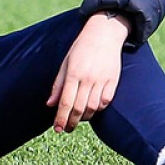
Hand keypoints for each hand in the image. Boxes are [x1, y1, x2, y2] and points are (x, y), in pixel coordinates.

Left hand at [47, 12, 128, 132]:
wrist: (104, 35)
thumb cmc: (80, 49)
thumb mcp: (65, 63)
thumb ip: (58, 85)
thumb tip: (50, 104)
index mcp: (73, 73)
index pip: (66, 102)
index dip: (61, 118)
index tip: (56, 129)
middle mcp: (88, 78)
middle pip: (79, 108)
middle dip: (71, 122)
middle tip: (65, 129)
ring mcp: (102, 80)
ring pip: (93, 107)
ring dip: (83, 117)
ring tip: (76, 119)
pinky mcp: (113, 81)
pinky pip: (105, 101)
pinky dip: (98, 109)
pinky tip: (91, 110)